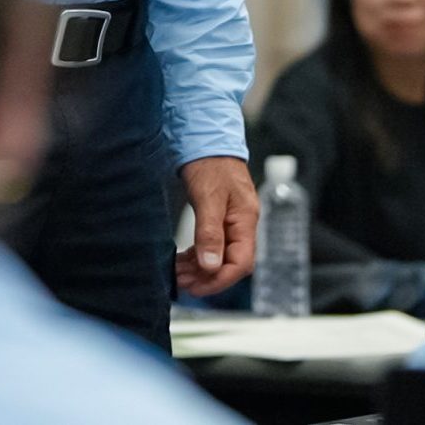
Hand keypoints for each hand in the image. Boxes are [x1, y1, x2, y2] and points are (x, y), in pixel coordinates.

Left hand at [174, 155, 256, 296]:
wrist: (206, 136)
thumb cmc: (210, 162)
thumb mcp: (208, 197)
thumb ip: (210, 232)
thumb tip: (211, 265)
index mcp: (246, 220)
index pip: (242, 263)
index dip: (220, 280)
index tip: (197, 288)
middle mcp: (242, 223)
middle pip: (232, 263)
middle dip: (207, 277)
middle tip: (182, 283)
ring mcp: (231, 221)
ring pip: (220, 256)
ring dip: (200, 269)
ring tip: (178, 274)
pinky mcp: (219, 217)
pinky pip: (212, 245)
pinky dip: (198, 256)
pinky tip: (183, 261)